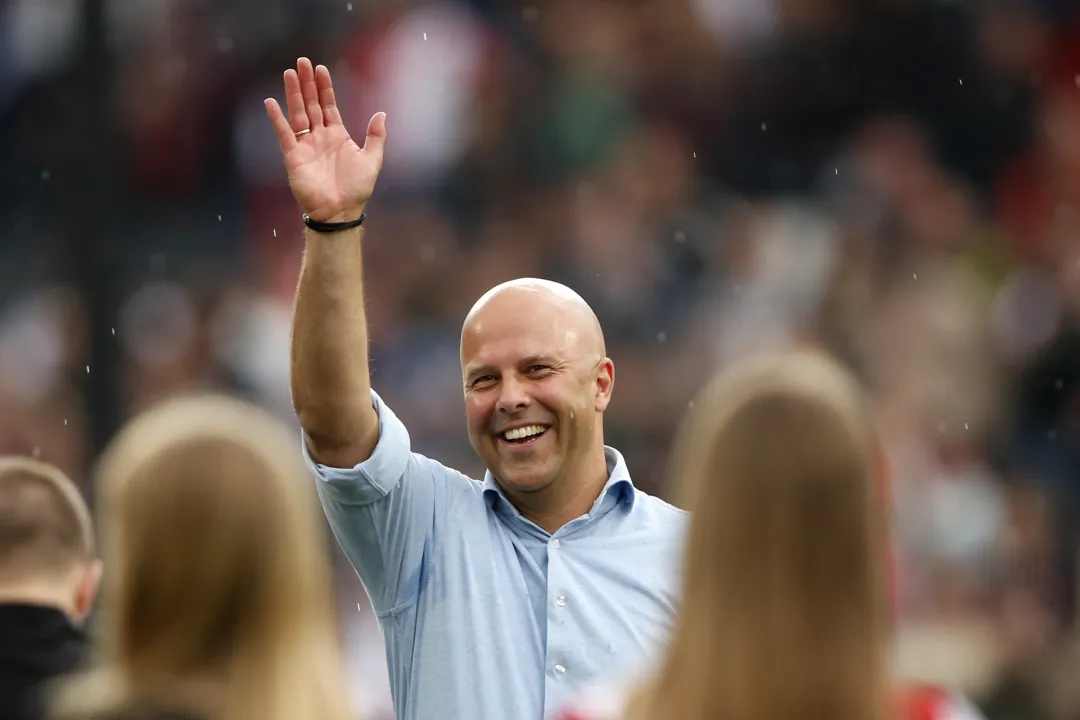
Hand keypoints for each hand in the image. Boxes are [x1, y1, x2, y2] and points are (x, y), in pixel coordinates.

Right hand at [265, 58, 385, 222]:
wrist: (340, 211)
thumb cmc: (356, 189)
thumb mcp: (372, 160)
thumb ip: (376, 137)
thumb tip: (381, 113)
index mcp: (337, 135)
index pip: (328, 105)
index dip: (325, 87)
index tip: (321, 69)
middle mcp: (319, 137)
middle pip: (311, 104)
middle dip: (307, 84)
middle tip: (302, 62)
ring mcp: (305, 146)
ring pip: (297, 114)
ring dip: (293, 94)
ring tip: (289, 73)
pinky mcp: (294, 157)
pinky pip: (284, 134)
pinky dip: (277, 119)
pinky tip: (271, 102)